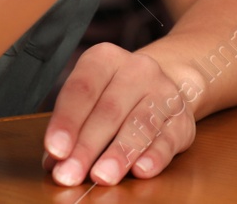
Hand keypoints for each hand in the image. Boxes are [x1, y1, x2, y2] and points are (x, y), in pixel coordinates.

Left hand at [40, 44, 197, 184]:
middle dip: (86, 147)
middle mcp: (137, 69)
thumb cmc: (113, 97)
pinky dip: (154, 157)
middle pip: (109, 110)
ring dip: (119, 154)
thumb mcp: (88, 101)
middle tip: (70, 174)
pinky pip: (168, 139)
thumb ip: (70, 129)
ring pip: (140, 123)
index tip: (55, 150)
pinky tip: (141, 171)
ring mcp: (163, 92)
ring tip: (102, 177)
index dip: (67, 121)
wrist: (160, 89)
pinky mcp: (182, 120)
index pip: (82, 89)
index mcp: (105, 59)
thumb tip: (54, 162)